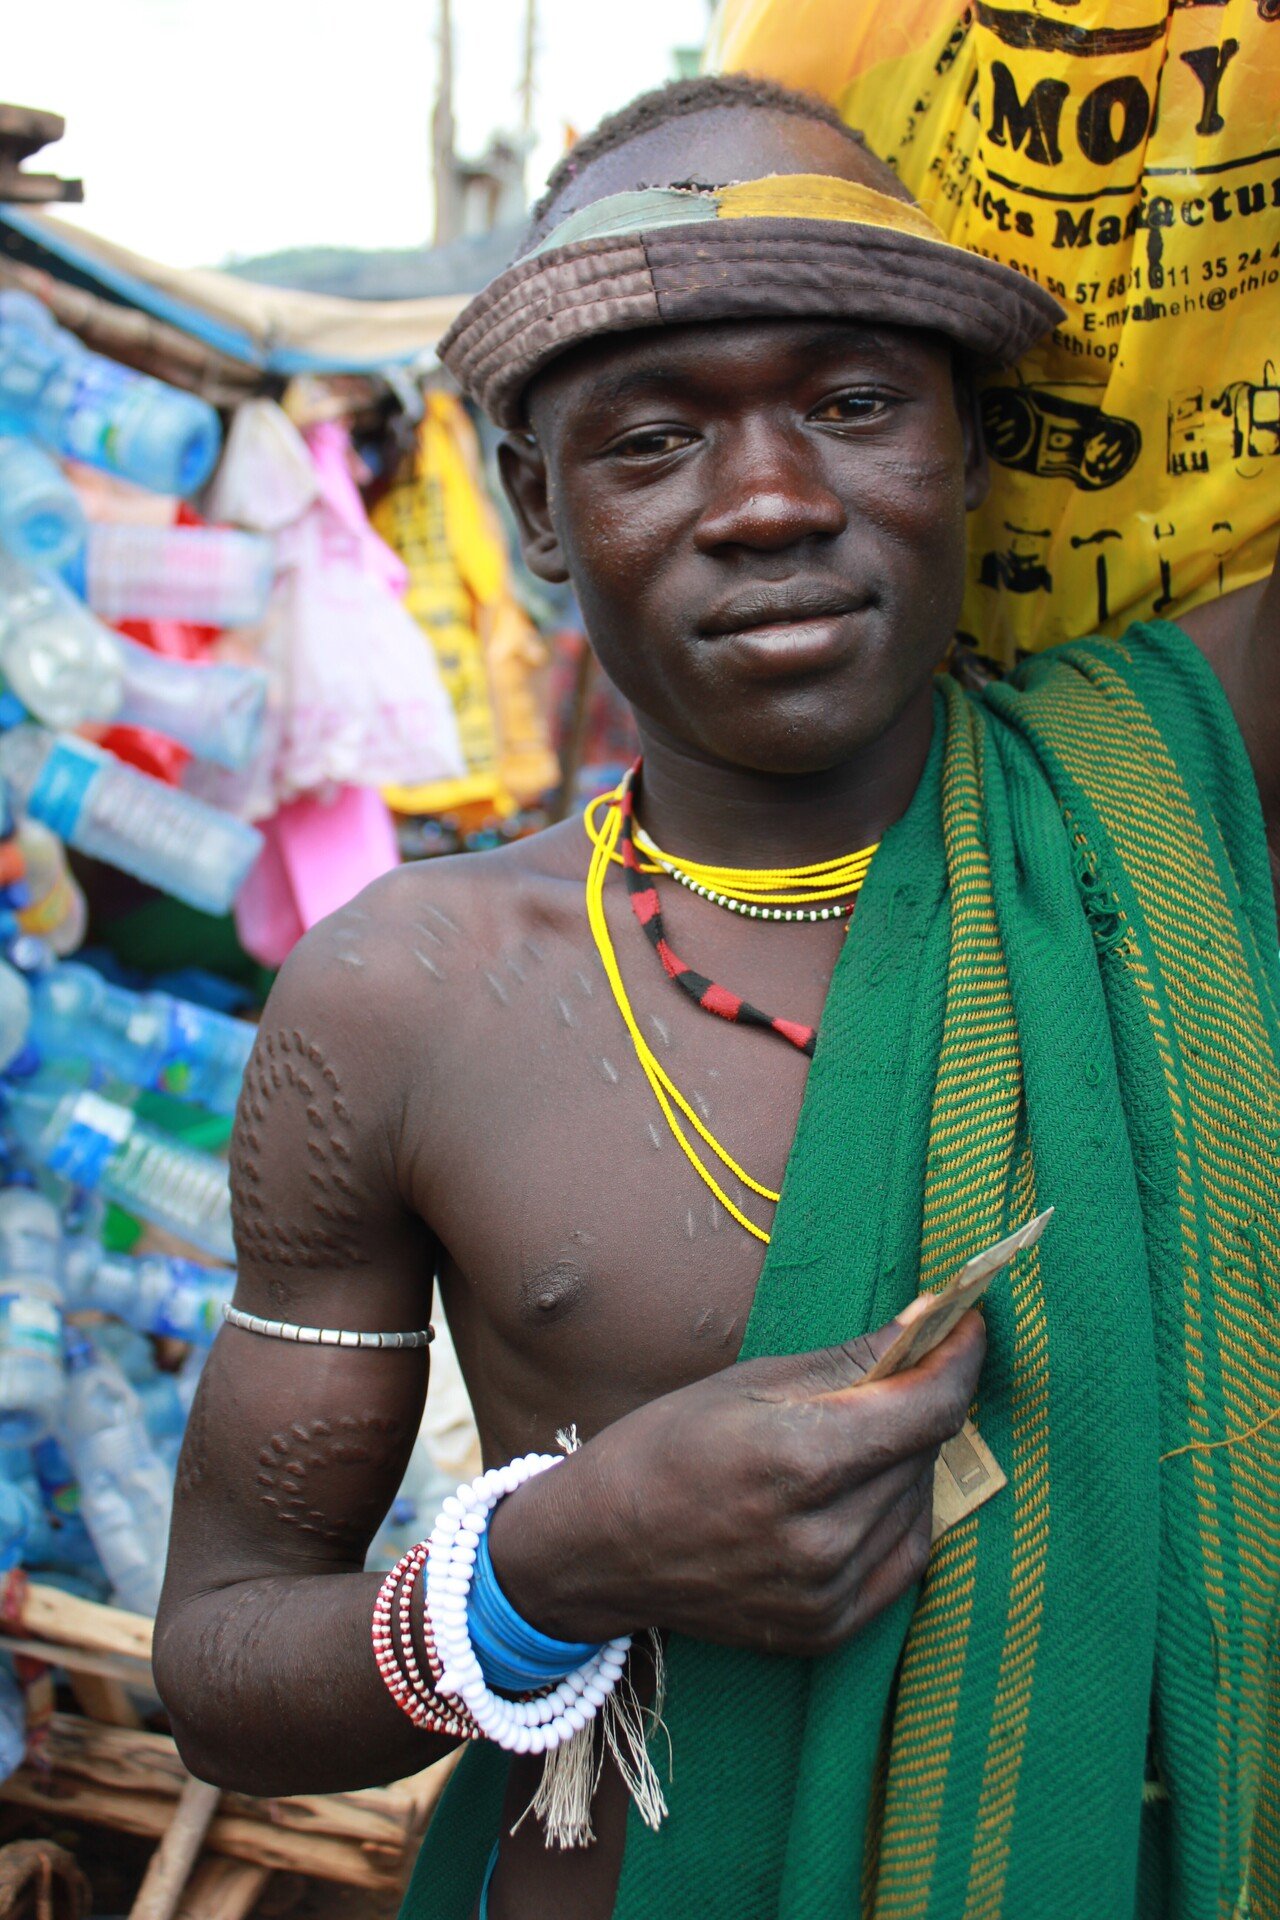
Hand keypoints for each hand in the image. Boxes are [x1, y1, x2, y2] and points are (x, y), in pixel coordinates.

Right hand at [487, 1308, 984, 1658]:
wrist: (597, 1551)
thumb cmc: (664, 1447)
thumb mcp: (749, 1383)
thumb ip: (851, 1362)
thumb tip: (929, 1325)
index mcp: (799, 1460)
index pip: (928, 1408)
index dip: (961, 1360)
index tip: (969, 1326)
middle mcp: (823, 1537)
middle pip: (927, 1452)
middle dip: (922, 1402)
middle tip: (895, 1373)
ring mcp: (828, 1593)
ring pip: (920, 1504)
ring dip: (907, 1461)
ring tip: (852, 1439)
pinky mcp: (828, 1630)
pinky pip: (903, 1558)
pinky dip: (895, 1514)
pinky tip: (853, 1491)